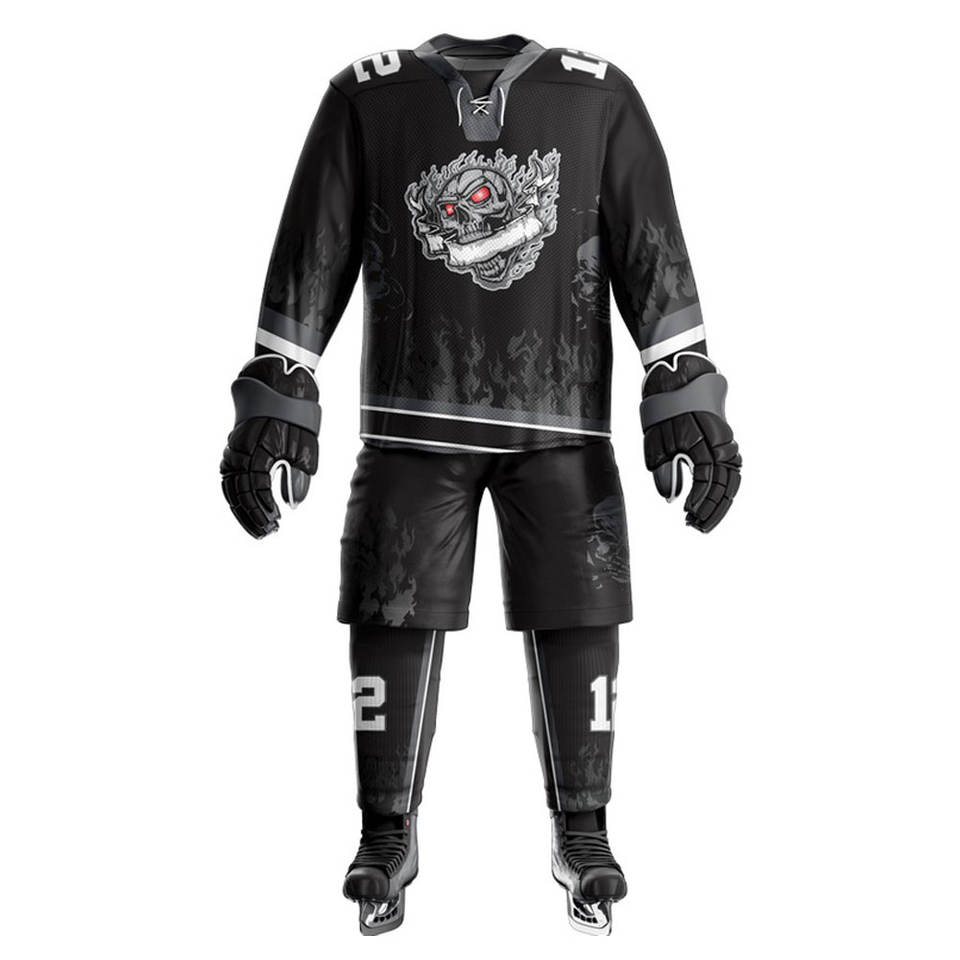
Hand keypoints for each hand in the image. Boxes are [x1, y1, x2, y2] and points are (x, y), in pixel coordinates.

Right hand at [220, 356, 319, 538]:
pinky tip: (246, 507)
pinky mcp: (234, 446)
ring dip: (242, 510)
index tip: (277, 523)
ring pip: (230, 487)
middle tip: (267, 533)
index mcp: (255, 452)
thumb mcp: (304, 446)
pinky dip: (235, 494)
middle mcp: (238, 452)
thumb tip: (293, 504)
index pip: (255, 491)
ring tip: (257, 527)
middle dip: (252, 517)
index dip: (264, 511)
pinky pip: (229, 476)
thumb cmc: (295, 414)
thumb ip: (298, 476)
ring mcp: (233, 448)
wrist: (279, 381)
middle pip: (239, 494)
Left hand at [641, 354, 740, 532]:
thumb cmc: (664, 408)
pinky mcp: (724, 439)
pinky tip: (716, 500)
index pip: (707, 484)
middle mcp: (722, 445)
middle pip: (725, 487)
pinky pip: (732, 468)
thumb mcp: (656, 441)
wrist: (679, 377)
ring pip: (733, 480)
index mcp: (706, 445)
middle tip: (696, 527)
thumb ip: (664, 470)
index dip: (699, 503)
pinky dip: (728, 486)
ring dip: (721, 502)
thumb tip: (670, 496)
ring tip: (705, 520)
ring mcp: (726, 441)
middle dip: (712, 510)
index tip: (687, 516)